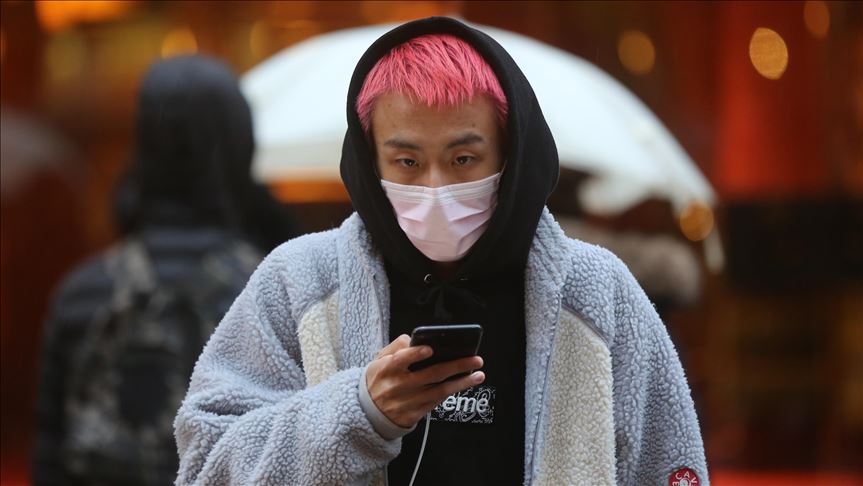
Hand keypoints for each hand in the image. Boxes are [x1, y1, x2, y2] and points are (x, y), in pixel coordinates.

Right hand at [365, 334, 483, 427]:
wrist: (367, 413)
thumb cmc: (378, 379)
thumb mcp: (378, 360)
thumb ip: (395, 347)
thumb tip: (413, 338)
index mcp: (385, 369)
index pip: (400, 360)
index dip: (415, 354)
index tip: (431, 348)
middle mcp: (397, 386)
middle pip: (430, 375)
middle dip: (456, 366)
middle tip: (476, 359)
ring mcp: (406, 402)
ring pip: (439, 391)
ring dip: (462, 383)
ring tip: (478, 374)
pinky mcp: (414, 415)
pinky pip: (436, 402)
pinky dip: (451, 392)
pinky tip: (464, 384)